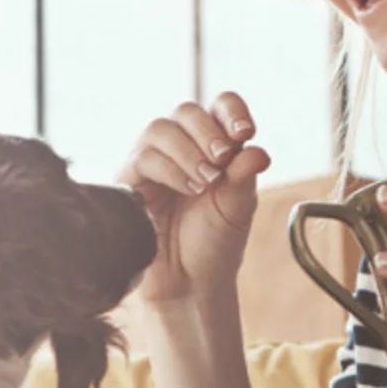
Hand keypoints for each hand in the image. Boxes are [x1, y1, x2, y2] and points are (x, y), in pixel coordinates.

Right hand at [114, 93, 272, 305]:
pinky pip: (143, 157)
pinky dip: (170, 169)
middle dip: (207, 131)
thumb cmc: (214, 243)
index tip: (245, 132)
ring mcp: (153, 162)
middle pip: (186, 110)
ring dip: (187, 151)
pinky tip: (188, 189)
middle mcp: (181, 148)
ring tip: (205, 182)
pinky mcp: (130, 181)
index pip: (218, 106)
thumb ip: (245, 175)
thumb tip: (256, 149)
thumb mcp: (239, 206)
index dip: (231, 110)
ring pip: (160, 129)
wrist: (189, 282)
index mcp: (213, 145)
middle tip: (222, 160)